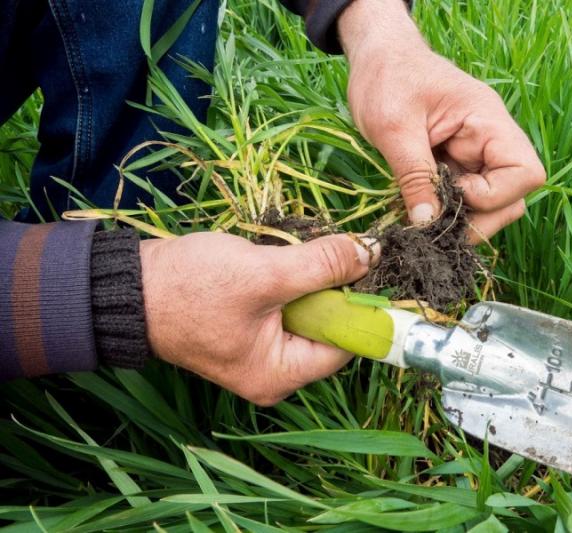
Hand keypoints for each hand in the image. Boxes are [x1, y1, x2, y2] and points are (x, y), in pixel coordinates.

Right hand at [140, 232, 378, 404]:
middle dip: (329, 288)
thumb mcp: (264, 274)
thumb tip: (372, 253)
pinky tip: (275, 260)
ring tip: (288, 255)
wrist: (128, 284)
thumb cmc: (190, 288)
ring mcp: (261, 352)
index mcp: (281, 375)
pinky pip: (286, 306)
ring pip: (308, 312)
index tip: (366, 267)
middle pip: (329, 328)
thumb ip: (322, 265)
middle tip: (323, 253)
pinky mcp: (250, 329)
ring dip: (308, 279)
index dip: (359, 305)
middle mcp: (274, 372)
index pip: (345, 344)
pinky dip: (289, 280)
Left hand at [339, 0, 545, 240]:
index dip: (493, 196)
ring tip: (422, 218)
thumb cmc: (386, 79)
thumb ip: (414, 177)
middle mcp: (491, 140)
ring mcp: (476, 154)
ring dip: (461, 218)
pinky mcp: (458, 163)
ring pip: (491, 202)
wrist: (376, 57)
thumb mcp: (393, 129)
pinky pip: (466, 197)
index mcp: (488, 121)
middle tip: (432, 224)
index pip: (525, 173)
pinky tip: (419, 210)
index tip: (451, 196)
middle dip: (477, 218)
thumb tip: (427, 224)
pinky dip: (447, 211)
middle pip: (512, 196)